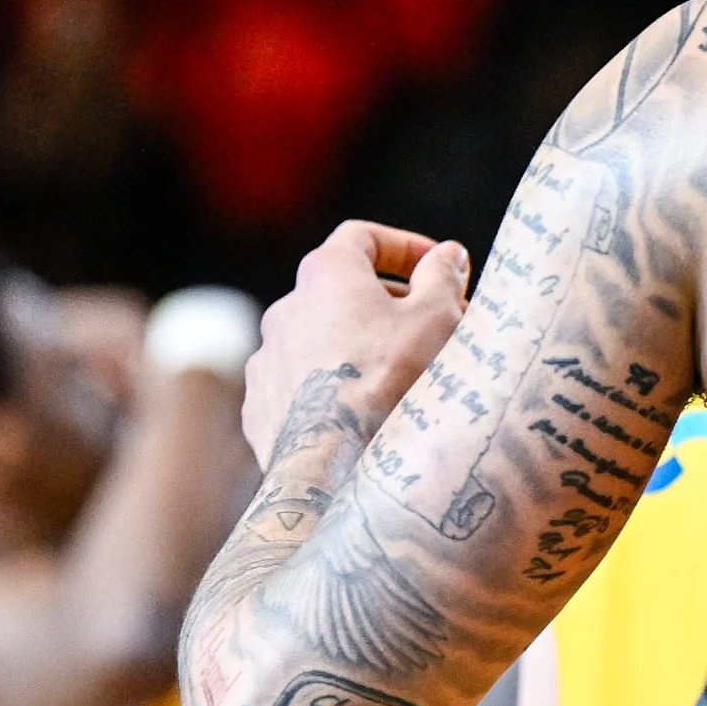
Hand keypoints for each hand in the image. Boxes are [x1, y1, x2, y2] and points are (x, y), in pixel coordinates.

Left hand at [241, 223, 469, 463]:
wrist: (337, 467)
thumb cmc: (393, 381)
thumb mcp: (437, 318)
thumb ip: (442, 276)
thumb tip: (446, 255)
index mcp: (326, 274)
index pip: (362, 238)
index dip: (404, 247)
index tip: (437, 268)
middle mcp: (285, 309)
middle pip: (342, 292)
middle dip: (391, 305)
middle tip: (437, 330)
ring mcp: (267, 361)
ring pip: (320, 343)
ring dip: (360, 349)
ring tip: (403, 379)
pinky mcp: (260, 409)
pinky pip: (302, 387)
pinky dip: (333, 390)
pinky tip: (366, 417)